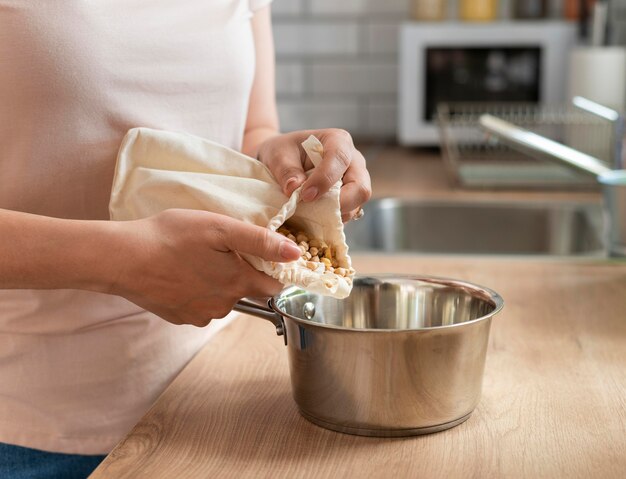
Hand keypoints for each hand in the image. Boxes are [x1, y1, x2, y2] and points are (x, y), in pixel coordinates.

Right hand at [108, 209, 300, 326]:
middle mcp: (224, 306)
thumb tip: (295, 254)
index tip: (262, 255)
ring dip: (216, 282)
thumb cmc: (170, 238)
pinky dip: (196, 291)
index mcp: (239, 283)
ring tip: (195, 259)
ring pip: (222, 298)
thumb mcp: (220, 229)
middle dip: (240, 272)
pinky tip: (180, 273)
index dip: (273, 270)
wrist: (123, 259)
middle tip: (218, 249)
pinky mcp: (180, 318)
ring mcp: (201, 315)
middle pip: (247, 290)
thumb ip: (260, 241)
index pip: (274, 286)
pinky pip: (200, 306)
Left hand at [257, 129, 371, 221]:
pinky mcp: (350, 199)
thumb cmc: (283, 152)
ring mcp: (354, 182)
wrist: (284, 161)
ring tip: (309, 212)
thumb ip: (286, 170)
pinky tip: (314, 217)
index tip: (306, 195)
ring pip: (357, 204)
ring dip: (334, 213)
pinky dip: (332, 220)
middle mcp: (353, 161)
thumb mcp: (278, 154)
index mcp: (338, 141)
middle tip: (315, 210)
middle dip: (340, 203)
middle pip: (360, 187)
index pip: (340, 159)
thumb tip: (294, 189)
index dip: (325, 179)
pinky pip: (348, 214)